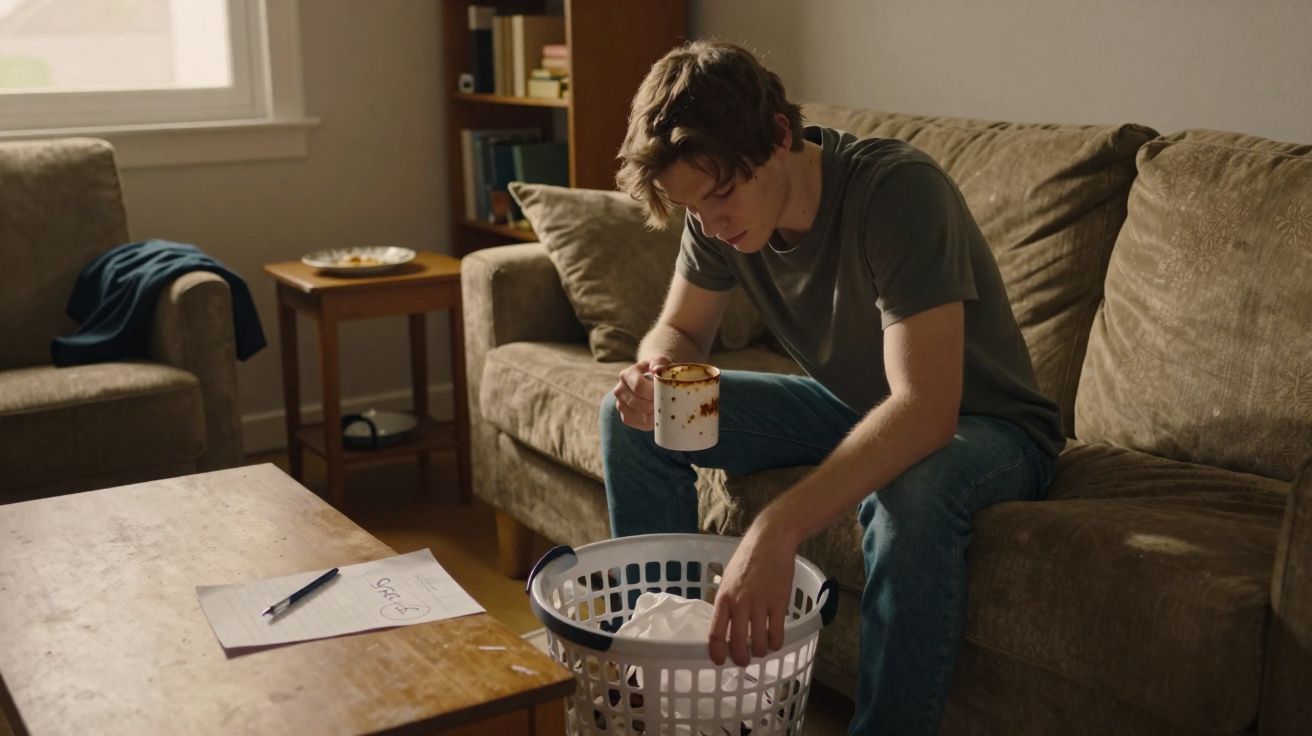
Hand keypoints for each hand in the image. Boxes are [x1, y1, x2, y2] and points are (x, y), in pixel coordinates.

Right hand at [611, 356, 670, 430]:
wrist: (652, 379)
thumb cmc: (657, 370)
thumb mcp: (660, 361)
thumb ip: (660, 362)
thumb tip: (657, 369)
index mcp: (627, 374)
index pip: (638, 385)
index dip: (652, 392)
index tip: (666, 395)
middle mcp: (620, 389)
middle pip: (635, 402)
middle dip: (653, 406)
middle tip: (667, 406)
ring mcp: (620, 404)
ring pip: (635, 415)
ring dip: (651, 416)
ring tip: (664, 412)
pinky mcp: (625, 416)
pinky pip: (635, 423)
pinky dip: (647, 423)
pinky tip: (657, 418)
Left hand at [708, 518, 795, 666]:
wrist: (771, 540)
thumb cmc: (747, 557)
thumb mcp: (728, 578)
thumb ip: (726, 600)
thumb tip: (725, 621)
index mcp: (724, 597)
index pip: (715, 633)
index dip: (717, 653)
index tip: (720, 662)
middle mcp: (740, 603)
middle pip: (738, 643)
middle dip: (741, 658)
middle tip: (744, 661)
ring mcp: (760, 604)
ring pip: (759, 643)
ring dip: (761, 652)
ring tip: (762, 650)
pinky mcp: (779, 602)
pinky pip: (777, 633)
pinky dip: (777, 643)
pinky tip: (776, 641)